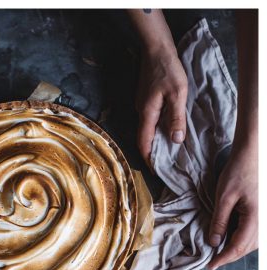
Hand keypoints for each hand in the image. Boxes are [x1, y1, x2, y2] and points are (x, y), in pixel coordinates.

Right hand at [135, 45, 187, 163]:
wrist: (156, 50)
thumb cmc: (168, 70)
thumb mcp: (178, 94)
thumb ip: (176, 118)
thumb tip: (176, 141)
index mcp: (147, 113)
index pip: (144, 142)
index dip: (148, 158)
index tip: (154, 171)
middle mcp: (140, 112)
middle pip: (143, 137)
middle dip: (151, 152)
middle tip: (163, 163)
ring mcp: (141, 105)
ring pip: (146, 128)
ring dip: (154, 139)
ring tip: (166, 148)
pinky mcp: (145, 99)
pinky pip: (149, 119)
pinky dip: (155, 127)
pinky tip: (165, 128)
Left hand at [208, 143, 257, 269]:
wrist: (255, 154)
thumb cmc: (239, 171)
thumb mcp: (224, 197)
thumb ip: (219, 222)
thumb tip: (214, 243)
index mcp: (256, 218)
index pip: (239, 247)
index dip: (223, 259)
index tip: (210, 266)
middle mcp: (265, 220)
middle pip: (248, 248)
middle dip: (230, 256)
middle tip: (213, 261)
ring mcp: (266, 217)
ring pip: (254, 242)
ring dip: (238, 249)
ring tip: (220, 251)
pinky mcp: (264, 213)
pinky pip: (257, 233)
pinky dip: (244, 239)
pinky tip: (231, 238)